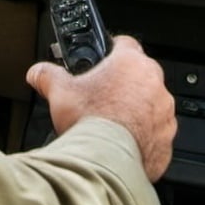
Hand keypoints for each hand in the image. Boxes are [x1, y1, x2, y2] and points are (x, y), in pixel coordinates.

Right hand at [26, 35, 175, 180]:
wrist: (107, 161)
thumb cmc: (90, 121)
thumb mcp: (58, 90)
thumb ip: (47, 74)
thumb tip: (37, 72)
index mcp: (131, 64)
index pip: (125, 43)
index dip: (111, 49)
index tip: (103, 58)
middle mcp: (154, 85)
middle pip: (138, 74)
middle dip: (121, 82)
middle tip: (100, 94)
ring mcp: (165, 114)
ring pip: (150, 104)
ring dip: (134, 108)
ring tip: (109, 120)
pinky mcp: (167, 140)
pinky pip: (155, 132)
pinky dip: (141, 134)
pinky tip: (120, 140)